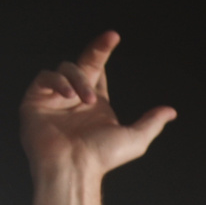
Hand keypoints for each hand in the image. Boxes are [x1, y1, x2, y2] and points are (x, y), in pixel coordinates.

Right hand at [20, 31, 175, 178]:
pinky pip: (45, 78)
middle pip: (83, 63)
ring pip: (66, 69)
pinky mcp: (35, 101)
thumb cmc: (101, 158)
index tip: (114, 36)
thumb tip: (171, 111)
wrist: (73, 168)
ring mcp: (53, 99)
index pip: (98, 71)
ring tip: (87, 100)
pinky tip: (68, 96)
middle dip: (97, 50)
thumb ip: (151, 122)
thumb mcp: (134, 138)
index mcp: (95, 103)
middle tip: (110, 39)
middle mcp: (74, 98)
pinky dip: (57, 82)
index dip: (103, 52)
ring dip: (80, 79)